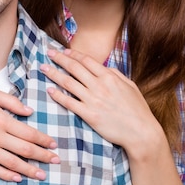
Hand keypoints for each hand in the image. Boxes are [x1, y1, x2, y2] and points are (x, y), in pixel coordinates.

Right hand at [0, 87, 59, 181]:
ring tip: (41, 174)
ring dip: (29, 169)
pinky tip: (17, 178)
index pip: (29, 133)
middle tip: (55, 161)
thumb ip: (12, 102)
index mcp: (1, 120)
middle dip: (42, 156)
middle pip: (24, 149)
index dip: (43, 139)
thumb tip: (30, 111)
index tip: (53, 144)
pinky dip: (6, 175)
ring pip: (12, 163)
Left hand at [41, 48, 160, 150]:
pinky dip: (58, 95)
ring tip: (43, 68)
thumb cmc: (138, 110)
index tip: (63, 51)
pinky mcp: (89, 115)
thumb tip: (104, 67)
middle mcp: (100, 86)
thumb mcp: (130, 86)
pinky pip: (69, 103)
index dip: (73, 55)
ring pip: (68, 83)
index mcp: (110, 77)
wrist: (142, 132)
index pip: (87, 61)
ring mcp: (93, 100)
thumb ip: (116, 74)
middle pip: (74, 68)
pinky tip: (50, 90)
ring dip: (54, 74)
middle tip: (48, 53)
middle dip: (59, 59)